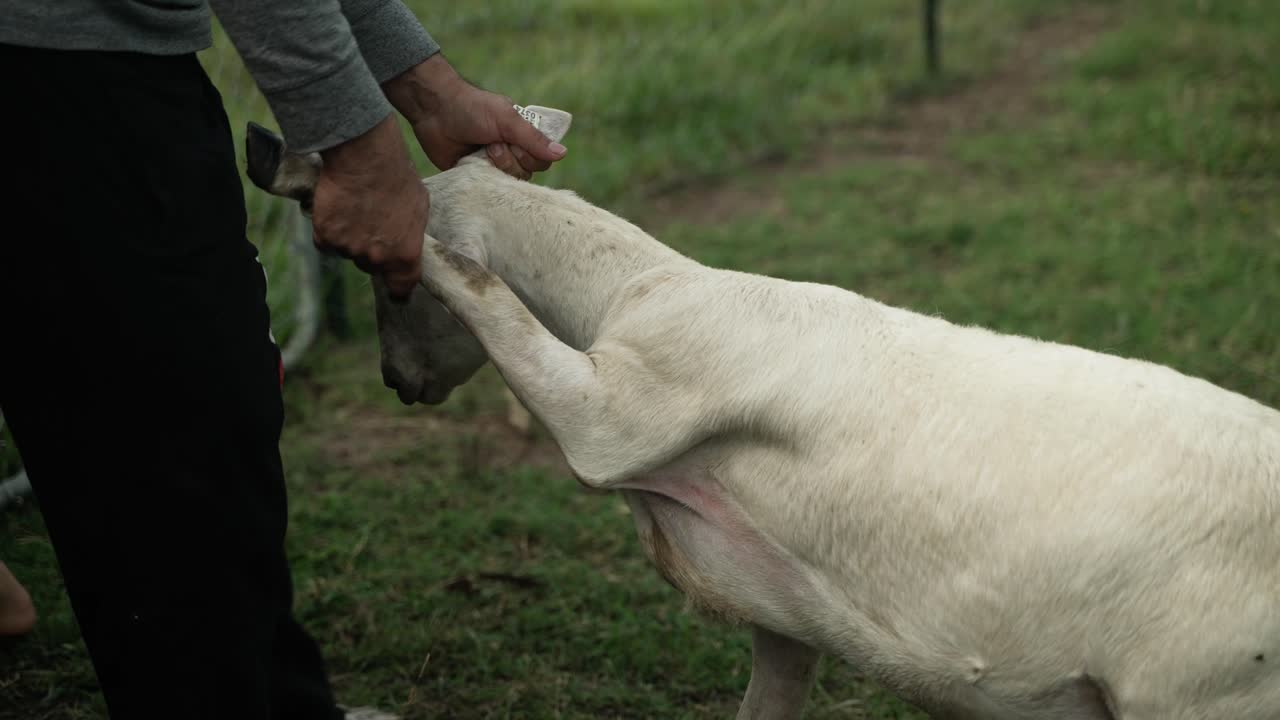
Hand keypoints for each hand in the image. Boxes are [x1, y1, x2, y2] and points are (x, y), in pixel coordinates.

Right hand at [312, 113, 427, 299]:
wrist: (366, 158)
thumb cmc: (398, 178)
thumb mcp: (419, 209)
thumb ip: (410, 234)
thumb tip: (405, 240)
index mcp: (405, 256)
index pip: (401, 288)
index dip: (398, 289)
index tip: (395, 288)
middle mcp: (376, 259)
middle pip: (371, 266)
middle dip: (371, 250)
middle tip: (373, 223)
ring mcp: (348, 250)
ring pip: (347, 252)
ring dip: (350, 237)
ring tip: (357, 208)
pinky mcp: (325, 236)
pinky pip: (326, 242)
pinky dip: (330, 229)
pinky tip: (338, 209)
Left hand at [384, 54, 566, 178]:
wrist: (434, 111)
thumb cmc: (472, 108)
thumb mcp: (507, 120)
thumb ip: (533, 139)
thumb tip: (562, 154)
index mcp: (521, 136)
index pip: (541, 160)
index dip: (531, 157)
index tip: (516, 143)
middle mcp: (510, 152)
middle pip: (527, 174)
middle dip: (511, 159)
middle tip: (493, 143)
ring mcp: (493, 165)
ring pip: (509, 182)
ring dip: (496, 165)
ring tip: (482, 149)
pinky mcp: (475, 176)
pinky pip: (489, 188)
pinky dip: (483, 177)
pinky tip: (474, 163)